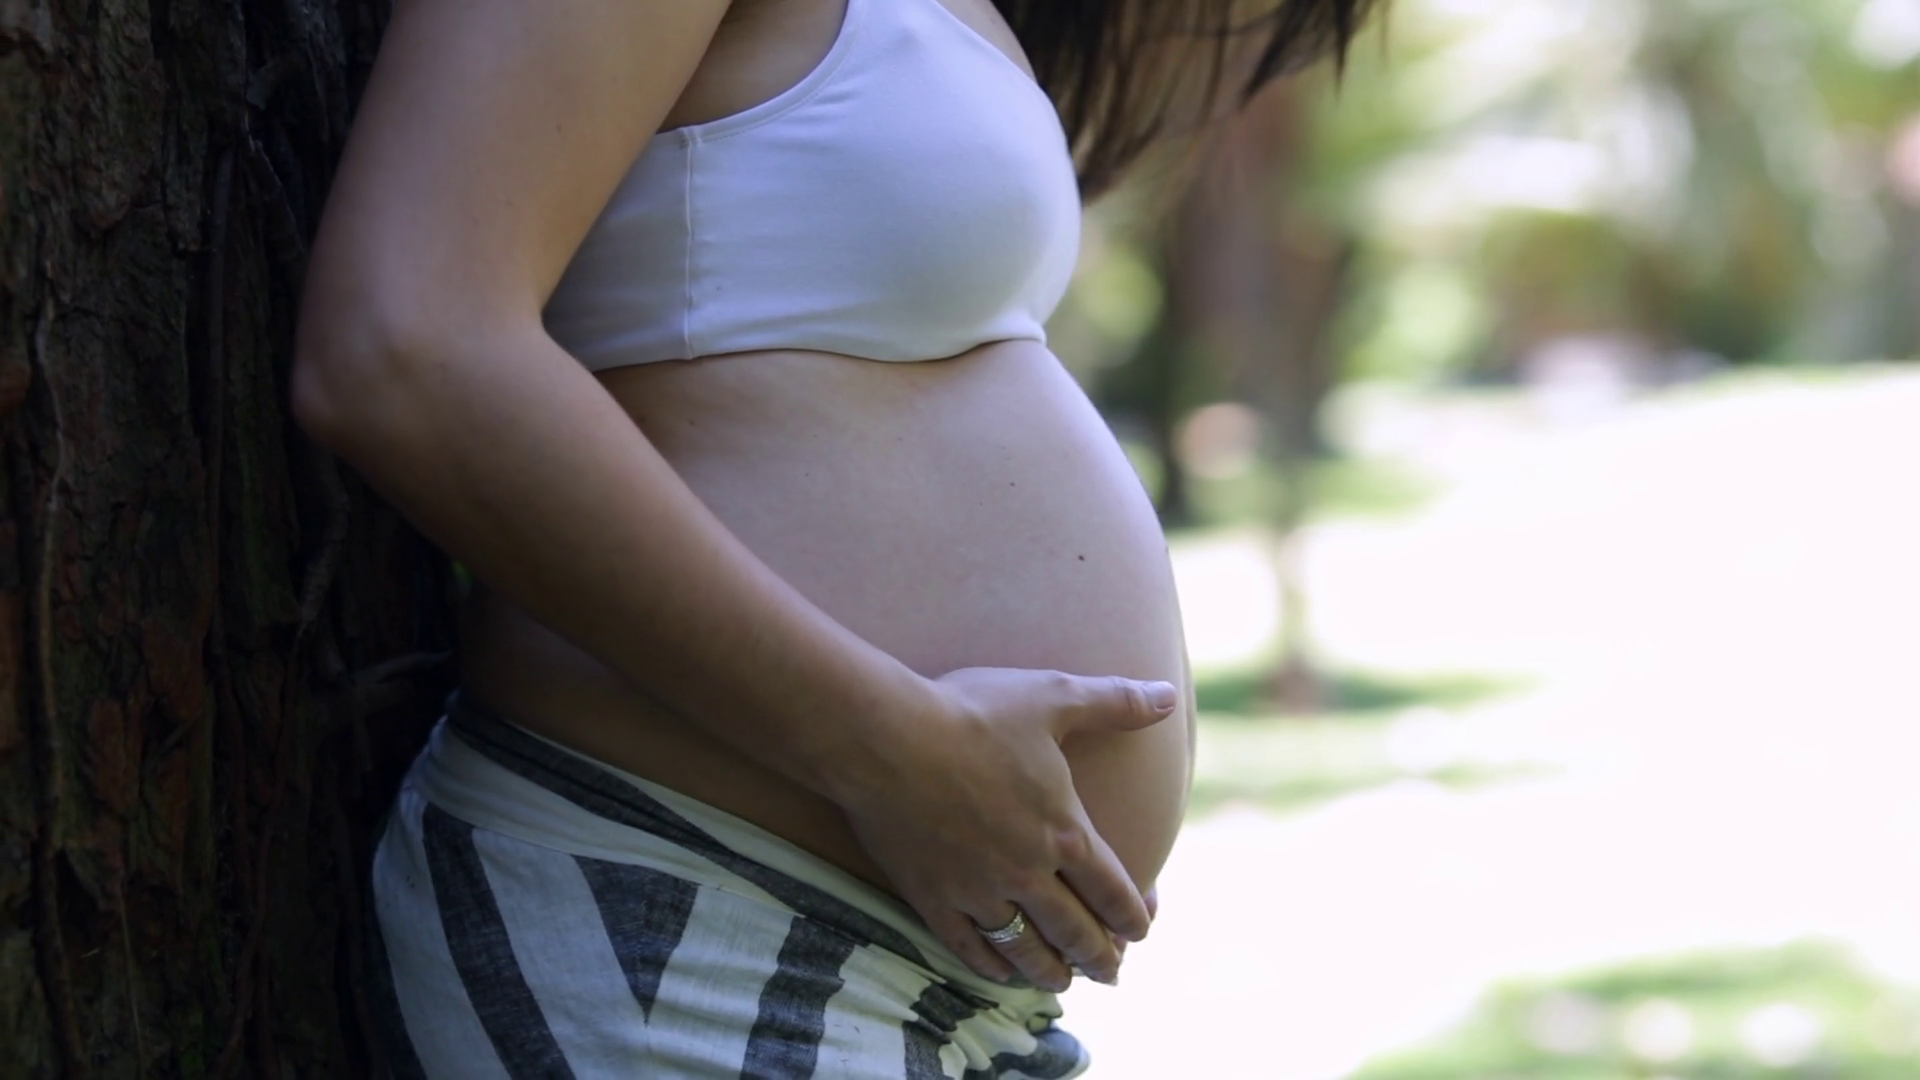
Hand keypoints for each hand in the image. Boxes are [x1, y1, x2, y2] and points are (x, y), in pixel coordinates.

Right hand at [835, 667, 1177, 990]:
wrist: (884, 738)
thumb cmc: (971, 712)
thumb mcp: (1052, 697)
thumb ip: (1115, 701)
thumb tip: (1168, 697)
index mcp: (1063, 832)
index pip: (1114, 892)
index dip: (1133, 917)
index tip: (1140, 932)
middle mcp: (1027, 873)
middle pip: (1074, 932)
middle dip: (1099, 959)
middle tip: (1110, 975)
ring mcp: (977, 891)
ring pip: (1024, 950)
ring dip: (1049, 973)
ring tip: (1060, 984)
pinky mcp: (931, 898)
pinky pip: (968, 948)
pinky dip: (990, 966)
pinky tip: (1000, 972)